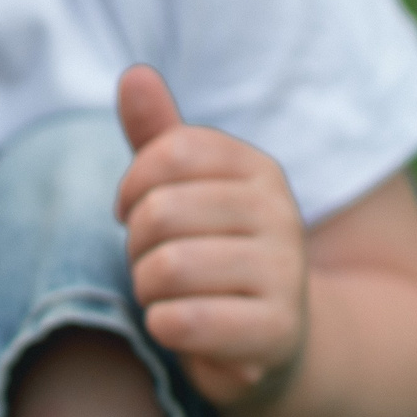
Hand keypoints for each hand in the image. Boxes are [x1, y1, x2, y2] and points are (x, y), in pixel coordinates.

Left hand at [113, 65, 310, 409]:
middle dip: (135, 248)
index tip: (131, 213)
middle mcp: (279, 213)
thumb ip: (158, 138)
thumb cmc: (217, 256)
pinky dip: (162, 326)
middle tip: (151, 267)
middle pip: (159, 212)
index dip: (132, 187)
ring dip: (146, 291)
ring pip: (166, 268)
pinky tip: (175, 327)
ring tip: (167, 298)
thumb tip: (133, 75)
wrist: (274, 341)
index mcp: (257, 170)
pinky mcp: (274, 331)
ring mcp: (284, 273)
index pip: (169, 153)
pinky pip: (185, 321)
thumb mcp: (188, 193)